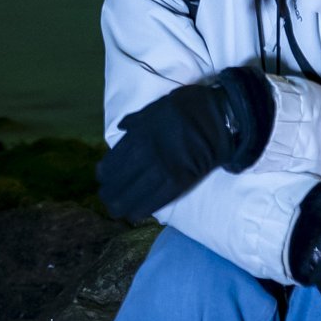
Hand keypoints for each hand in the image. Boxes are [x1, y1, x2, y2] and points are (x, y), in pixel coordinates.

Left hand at [97, 67, 273, 219]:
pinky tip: (134, 214)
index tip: (102, 177)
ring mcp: (162, 171)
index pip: (112, 163)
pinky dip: (142, 210)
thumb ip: (137, 120)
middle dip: (109, 194)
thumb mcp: (156, 106)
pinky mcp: (178, 184)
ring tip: (116, 210)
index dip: (103, 174)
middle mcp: (147, 156)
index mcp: (139, 136)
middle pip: (119, 184)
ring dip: (121, 206)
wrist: (218, 119)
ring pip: (134, 197)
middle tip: (107, 198)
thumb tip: (121, 129)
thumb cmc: (187, 108)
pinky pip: (155, 202)